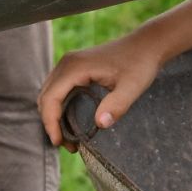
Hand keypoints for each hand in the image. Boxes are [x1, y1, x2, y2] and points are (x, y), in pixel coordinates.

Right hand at [38, 36, 166, 144]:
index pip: (50, 98)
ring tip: (69, 137)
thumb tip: (100, 124)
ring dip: (53, 115)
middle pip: (45, 96)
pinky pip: (58, 88)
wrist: (146, 45)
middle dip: (51, 122)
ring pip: (49, 93)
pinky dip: (59, 106)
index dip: (50, 122)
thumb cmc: (140, 64)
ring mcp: (69, 63)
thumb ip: (116, 105)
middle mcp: (67, 63)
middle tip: (67, 145)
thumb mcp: (132, 87)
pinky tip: (71, 121)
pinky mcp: (74, 67)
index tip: (59, 142)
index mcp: (75, 67)